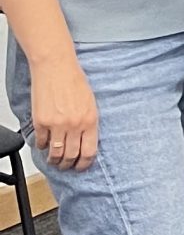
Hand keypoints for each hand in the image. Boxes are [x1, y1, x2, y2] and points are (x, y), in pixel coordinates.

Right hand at [31, 52, 97, 171]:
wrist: (56, 67)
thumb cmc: (74, 81)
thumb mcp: (91, 103)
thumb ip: (89, 123)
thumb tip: (86, 141)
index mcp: (90, 120)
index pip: (89, 152)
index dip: (84, 164)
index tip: (81, 166)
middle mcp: (74, 125)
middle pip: (71, 156)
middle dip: (68, 164)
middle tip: (66, 165)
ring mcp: (57, 124)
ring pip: (55, 153)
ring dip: (54, 160)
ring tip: (54, 160)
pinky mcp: (41, 121)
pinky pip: (41, 142)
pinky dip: (42, 146)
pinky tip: (44, 145)